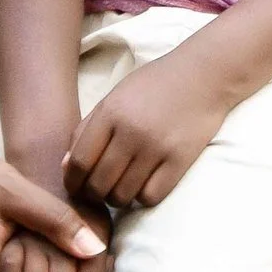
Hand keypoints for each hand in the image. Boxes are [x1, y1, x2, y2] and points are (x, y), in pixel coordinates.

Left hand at [65, 52, 235, 208]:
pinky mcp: (180, 160)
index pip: (79, 163)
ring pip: (123, 196)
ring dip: (118, 198)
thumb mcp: (115, 97)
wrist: (204, 74)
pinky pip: (150, 196)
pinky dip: (143, 196)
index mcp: (111, 112)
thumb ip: (88, 129)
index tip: (76, 187)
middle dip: (93, 194)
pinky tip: (145, 184)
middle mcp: (131, 131)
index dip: (72, 182)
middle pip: (98, 185)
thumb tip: (67, 167)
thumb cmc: (155, 84)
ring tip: (122, 187)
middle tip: (98, 191)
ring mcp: (157, 147)